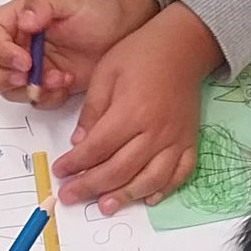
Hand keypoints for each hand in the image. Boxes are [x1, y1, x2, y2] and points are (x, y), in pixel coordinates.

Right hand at [0, 0, 156, 105]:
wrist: (122, 29)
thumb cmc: (96, 8)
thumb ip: (43, 1)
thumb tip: (24, 19)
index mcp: (16, 19)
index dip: (1, 52)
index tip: (24, 61)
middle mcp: (17, 43)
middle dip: (2, 77)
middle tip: (28, 79)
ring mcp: (30, 67)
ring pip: (7, 88)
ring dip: (29, 89)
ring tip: (59, 78)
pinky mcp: (46, 84)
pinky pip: (34, 100)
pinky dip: (48, 97)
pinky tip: (66, 83)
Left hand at [53, 4, 222, 211]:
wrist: (183, 45)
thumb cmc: (140, 54)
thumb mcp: (105, 73)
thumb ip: (92, 111)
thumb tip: (79, 144)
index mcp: (131, 111)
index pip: (97, 148)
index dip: (75, 164)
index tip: (60, 172)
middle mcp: (155, 131)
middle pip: (119, 169)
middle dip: (91, 186)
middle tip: (71, 196)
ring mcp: (176, 139)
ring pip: (150, 179)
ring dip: (126, 196)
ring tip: (105, 206)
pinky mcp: (190, 141)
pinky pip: (181, 173)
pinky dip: (165, 189)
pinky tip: (148, 198)